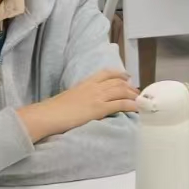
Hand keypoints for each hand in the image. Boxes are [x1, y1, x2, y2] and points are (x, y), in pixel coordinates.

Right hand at [20, 70, 141, 141]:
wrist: (48, 115)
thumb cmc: (54, 109)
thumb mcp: (69, 96)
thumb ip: (79, 96)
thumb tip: (83, 102)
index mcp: (85, 83)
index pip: (106, 73)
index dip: (118, 73)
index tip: (126, 76)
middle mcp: (93, 87)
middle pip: (117, 82)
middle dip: (129, 86)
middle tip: (137, 92)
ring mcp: (96, 97)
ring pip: (121, 91)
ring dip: (133, 95)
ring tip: (140, 100)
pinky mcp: (98, 108)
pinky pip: (119, 104)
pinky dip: (130, 105)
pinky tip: (137, 108)